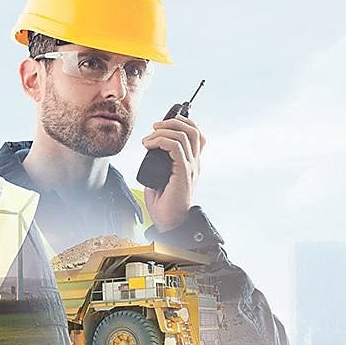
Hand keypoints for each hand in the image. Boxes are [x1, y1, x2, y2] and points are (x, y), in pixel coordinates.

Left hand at [140, 115, 205, 232]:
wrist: (169, 222)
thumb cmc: (163, 202)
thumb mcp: (160, 175)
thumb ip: (159, 161)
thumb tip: (150, 146)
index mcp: (191, 162)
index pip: (197, 134)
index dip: (184, 122)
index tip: (163, 123)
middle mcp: (194, 163)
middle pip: (193, 130)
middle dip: (173, 122)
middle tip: (155, 126)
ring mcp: (190, 167)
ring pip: (185, 135)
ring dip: (163, 131)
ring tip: (148, 139)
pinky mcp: (184, 173)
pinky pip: (176, 148)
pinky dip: (161, 141)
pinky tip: (149, 146)